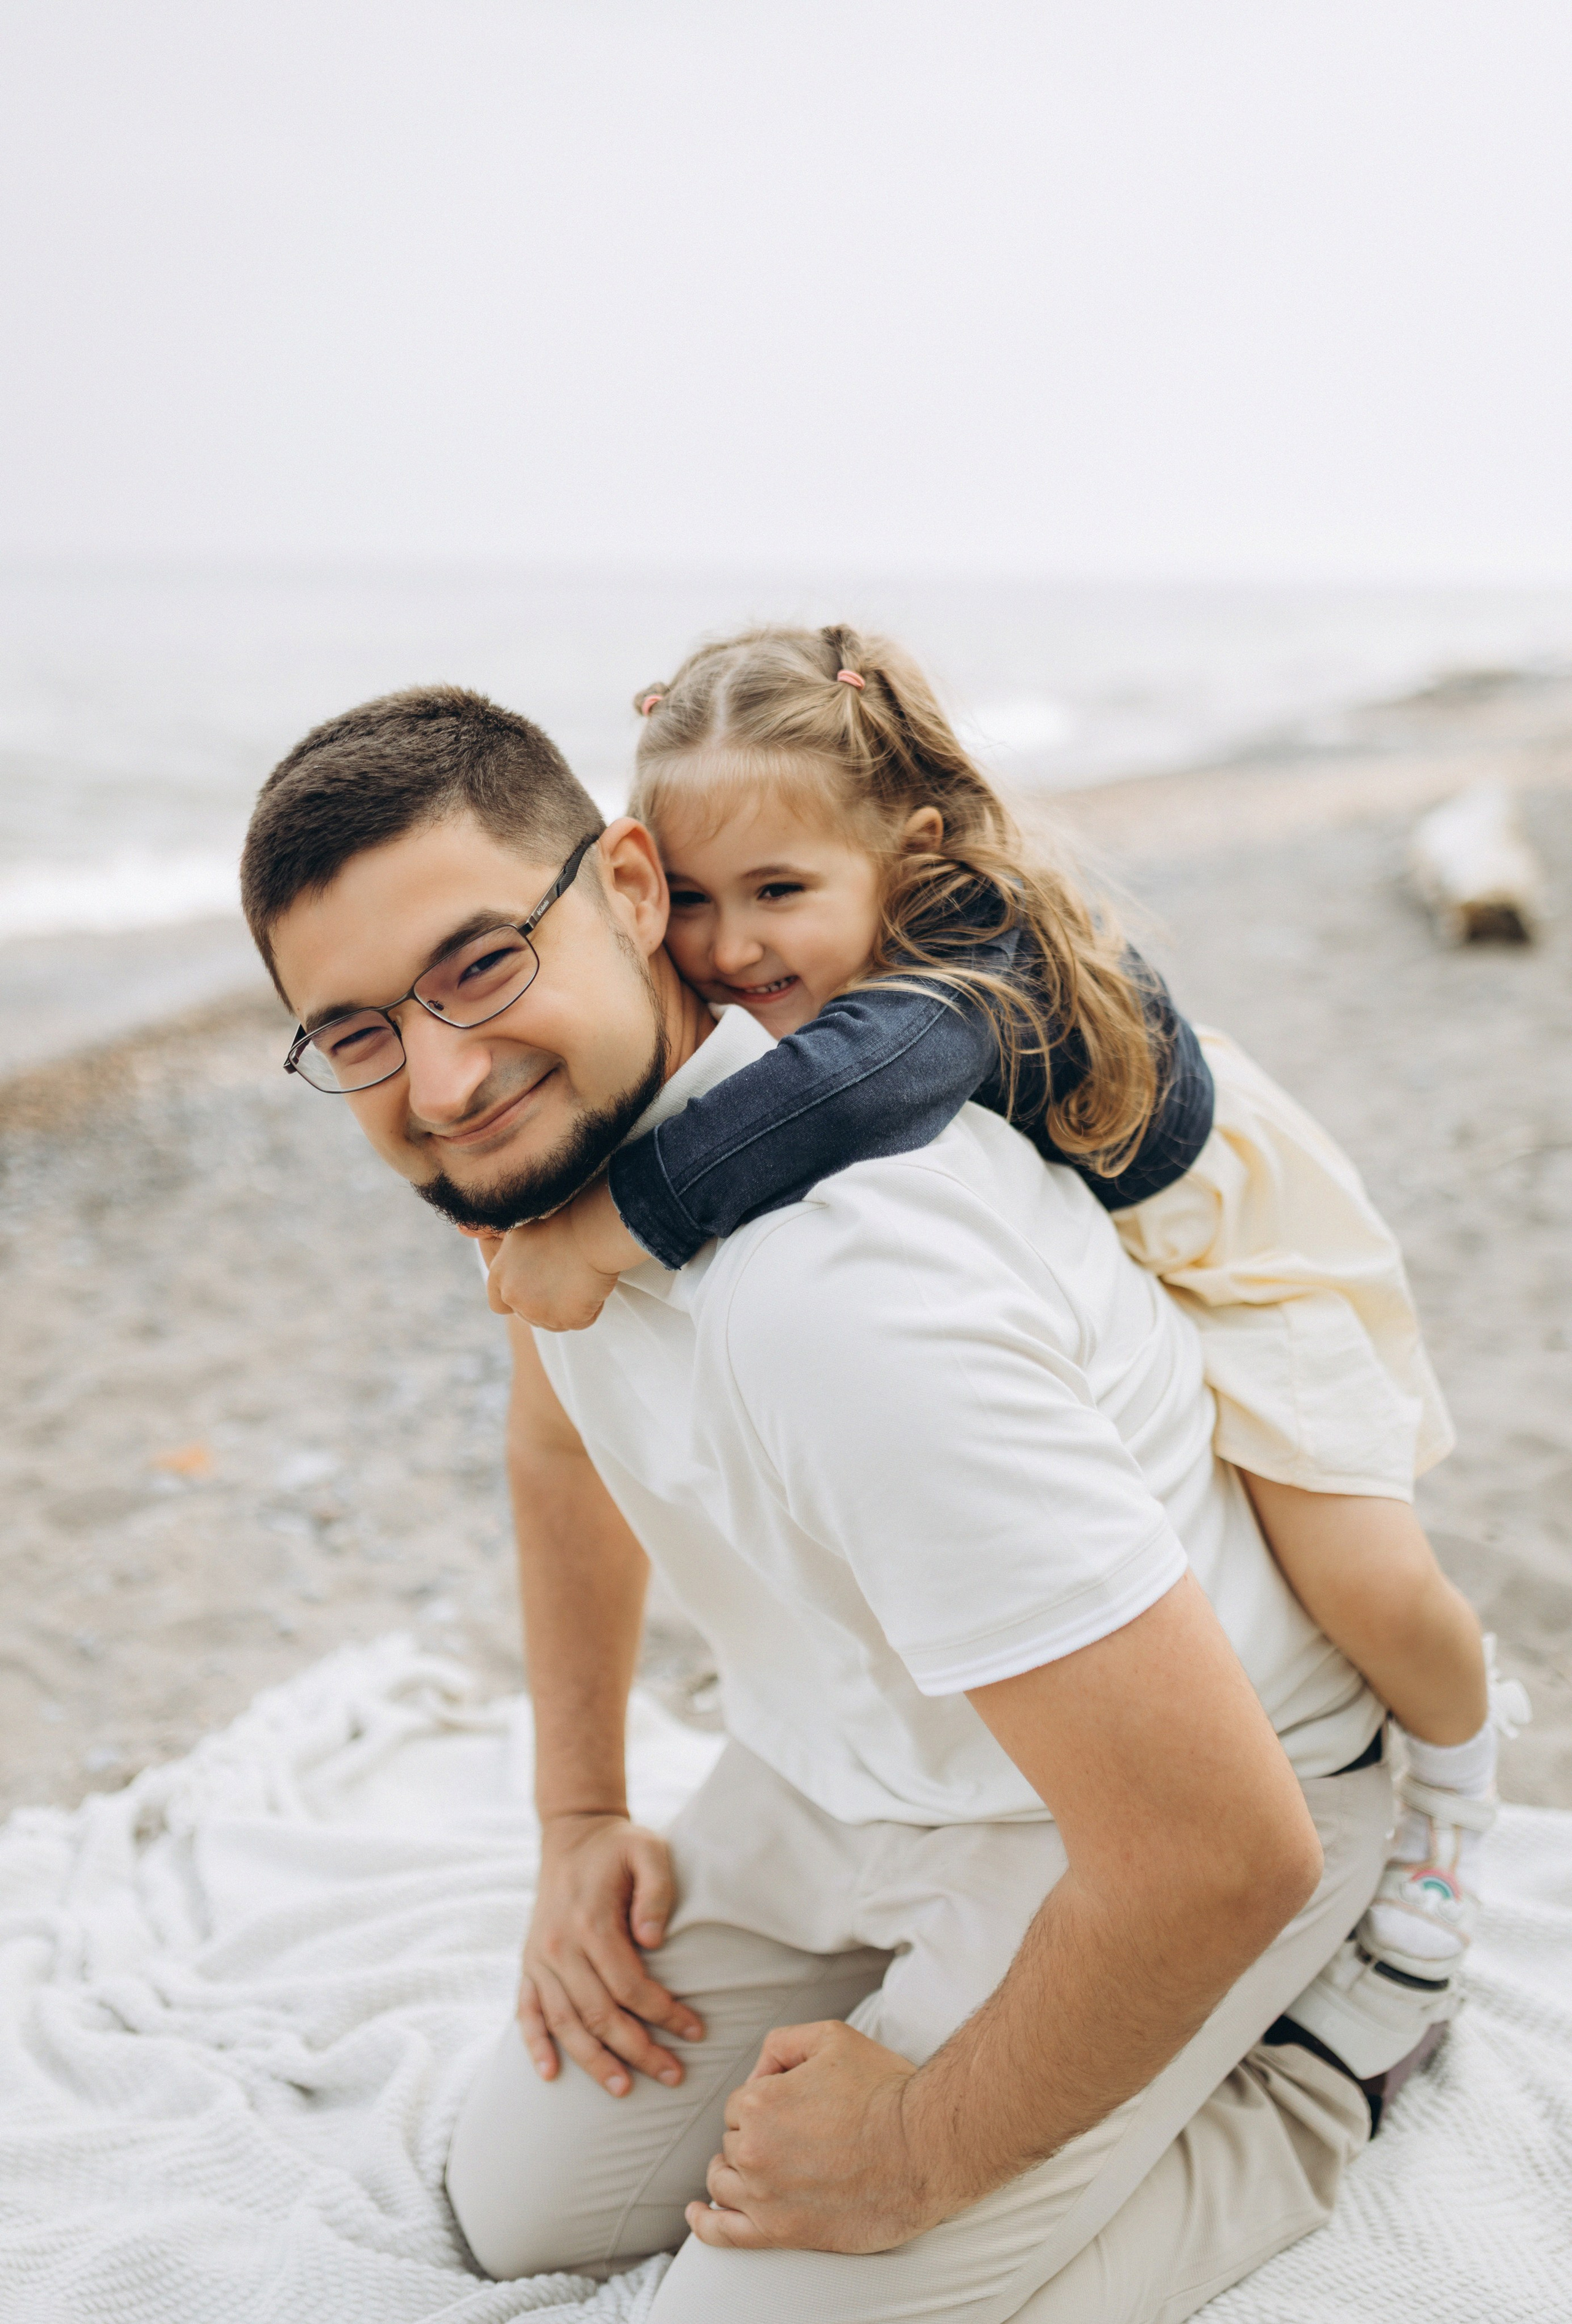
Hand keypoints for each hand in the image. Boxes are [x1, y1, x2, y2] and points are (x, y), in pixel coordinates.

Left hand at [472, 1181, 648, 1331]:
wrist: (589, 1229)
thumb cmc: (558, 1220)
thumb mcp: (518, 1228)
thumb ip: (492, 1234)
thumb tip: (462, 1228)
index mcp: (500, 1276)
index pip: (498, 1303)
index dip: (517, 1298)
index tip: (535, 1287)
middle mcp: (514, 1297)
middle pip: (528, 1315)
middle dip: (543, 1304)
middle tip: (565, 1280)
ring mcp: (540, 1313)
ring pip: (554, 1321)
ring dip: (565, 1309)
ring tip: (579, 1280)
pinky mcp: (568, 1321)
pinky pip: (581, 1320)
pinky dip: (589, 1308)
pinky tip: (593, 1286)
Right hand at [519, 1812, 705, 2095]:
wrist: (572, 1832)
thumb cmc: (619, 1846)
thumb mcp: (649, 1850)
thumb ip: (657, 1890)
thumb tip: (653, 1941)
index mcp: (592, 1922)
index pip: (631, 1987)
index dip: (664, 2015)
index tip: (696, 2032)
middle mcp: (560, 1946)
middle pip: (601, 2014)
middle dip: (639, 2051)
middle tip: (673, 2076)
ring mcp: (539, 1957)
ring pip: (565, 2023)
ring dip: (594, 2061)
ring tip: (624, 2090)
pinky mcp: (528, 1962)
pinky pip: (527, 2011)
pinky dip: (535, 2045)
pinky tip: (551, 2075)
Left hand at [687, 2021, 948, 2254]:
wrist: (925, 2147)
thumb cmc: (883, 2089)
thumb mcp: (831, 2037)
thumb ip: (781, 2044)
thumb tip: (759, 2072)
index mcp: (760, 2103)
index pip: (742, 2103)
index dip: (770, 2099)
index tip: (803, 2104)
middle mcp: (754, 2151)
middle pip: (735, 2141)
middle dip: (759, 2133)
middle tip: (804, 2133)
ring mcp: (766, 2197)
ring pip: (726, 2181)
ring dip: (736, 2169)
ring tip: (761, 2165)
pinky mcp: (783, 2232)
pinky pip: (726, 2234)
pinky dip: (706, 2223)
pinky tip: (698, 2213)